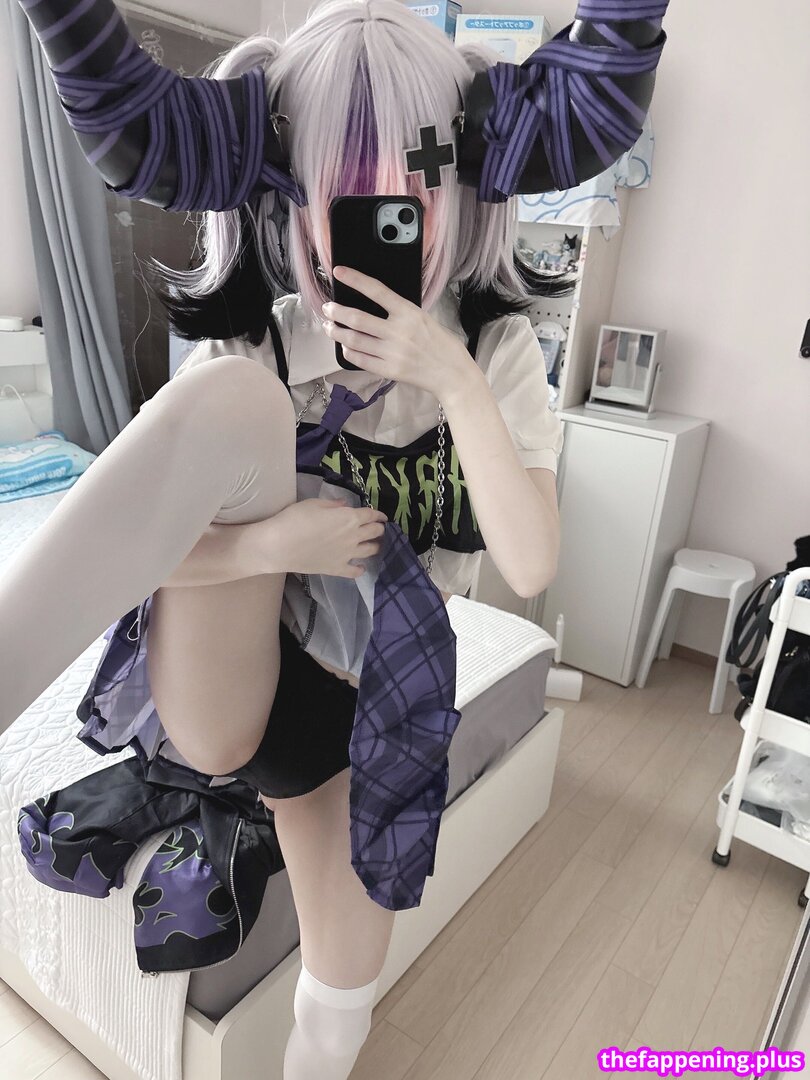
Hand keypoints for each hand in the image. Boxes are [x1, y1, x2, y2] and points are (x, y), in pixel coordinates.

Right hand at [257, 497, 386, 578]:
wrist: (280, 545)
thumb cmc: (295, 519)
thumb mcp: (314, 504)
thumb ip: (333, 505)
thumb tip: (344, 505)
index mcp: (349, 518)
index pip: (371, 515)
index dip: (378, 514)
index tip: (381, 515)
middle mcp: (353, 536)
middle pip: (374, 532)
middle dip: (379, 528)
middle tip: (377, 528)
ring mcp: (347, 555)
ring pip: (370, 550)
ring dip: (374, 546)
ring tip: (373, 545)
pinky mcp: (337, 569)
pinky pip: (355, 571)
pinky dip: (360, 569)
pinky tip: (360, 567)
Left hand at [321, 266, 476, 400]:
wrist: (452, 374)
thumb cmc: (442, 345)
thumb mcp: (425, 319)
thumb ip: (401, 312)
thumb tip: (374, 305)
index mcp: (409, 313)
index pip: (376, 290)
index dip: (354, 279)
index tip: (339, 272)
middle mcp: (399, 332)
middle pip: (356, 318)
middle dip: (335, 311)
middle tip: (328, 308)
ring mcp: (392, 353)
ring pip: (353, 340)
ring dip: (336, 332)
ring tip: (329, 327)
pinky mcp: (389, 371)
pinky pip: (360, 360)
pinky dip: (348, 352)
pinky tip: (345, 346)